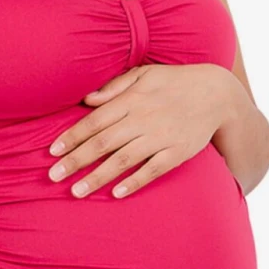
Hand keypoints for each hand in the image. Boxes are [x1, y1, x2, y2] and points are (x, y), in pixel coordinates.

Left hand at [46, 61, 238, 197]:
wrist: (217, 94)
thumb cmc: (173, 83)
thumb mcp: (144, 74)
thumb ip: (114, 87)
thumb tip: (86, 99)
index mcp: (132, 100)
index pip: (95, 121)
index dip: (72, 137)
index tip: (52, 152)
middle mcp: (143, 119)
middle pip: (103, 143)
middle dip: (76, 161)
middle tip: (54, 177)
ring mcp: (162, 137)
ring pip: (123, 160)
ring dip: (98, 177)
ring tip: (77, 192)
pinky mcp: (178, 152)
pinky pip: (153, 170)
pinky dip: (135, 182)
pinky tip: (116, 193)